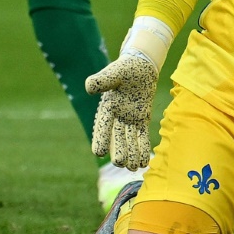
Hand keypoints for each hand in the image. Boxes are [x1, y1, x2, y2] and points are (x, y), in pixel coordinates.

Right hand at [86, 49, 158, 168]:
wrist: (141, 65)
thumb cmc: (126, 67)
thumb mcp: (114, 71)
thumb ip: (102, 79)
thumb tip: (89, 87)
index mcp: (107, 106)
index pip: (102, 125)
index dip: (100, 138)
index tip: (98, 152)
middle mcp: (117, 116)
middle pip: (117, 136)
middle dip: (119, 150)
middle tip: (120, 163)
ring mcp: (129, 119)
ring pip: (129, 139)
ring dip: (131, 153)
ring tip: (133, 168)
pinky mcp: (141, 119)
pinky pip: (142, 136)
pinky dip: (142, 148)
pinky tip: (144, 162)